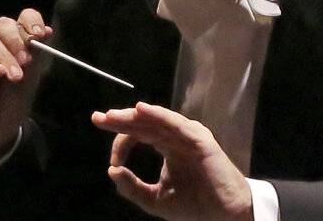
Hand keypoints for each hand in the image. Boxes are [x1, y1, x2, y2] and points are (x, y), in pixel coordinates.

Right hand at [0, 8, 52, 163]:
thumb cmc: (13, 100)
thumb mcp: (31, 78)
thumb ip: (37, 56)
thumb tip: (48, 31)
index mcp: (18, 42)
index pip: (24, 18)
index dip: (32, 22)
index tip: (41, 35)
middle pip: (3, 25)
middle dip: (17, 40)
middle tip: (27, 61)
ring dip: (5, 57)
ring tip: (16, 77)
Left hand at [92, 102, 252, 220]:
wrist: (223, 216)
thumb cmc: (194, 206)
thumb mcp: (155, 199)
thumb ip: (132, 187)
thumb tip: (111, 171)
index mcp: (167, 147)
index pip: (139, 134)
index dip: (121, 143)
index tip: (112, 162)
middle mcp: (176, 137)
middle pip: (144, 123)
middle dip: (120, 120)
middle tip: (99, 118)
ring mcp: (188, 135)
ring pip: (157, 120)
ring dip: (134, 116)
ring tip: (113, 116)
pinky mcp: (199, 139)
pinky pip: (175, 123)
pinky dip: (158, 115)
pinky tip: (141, 111)